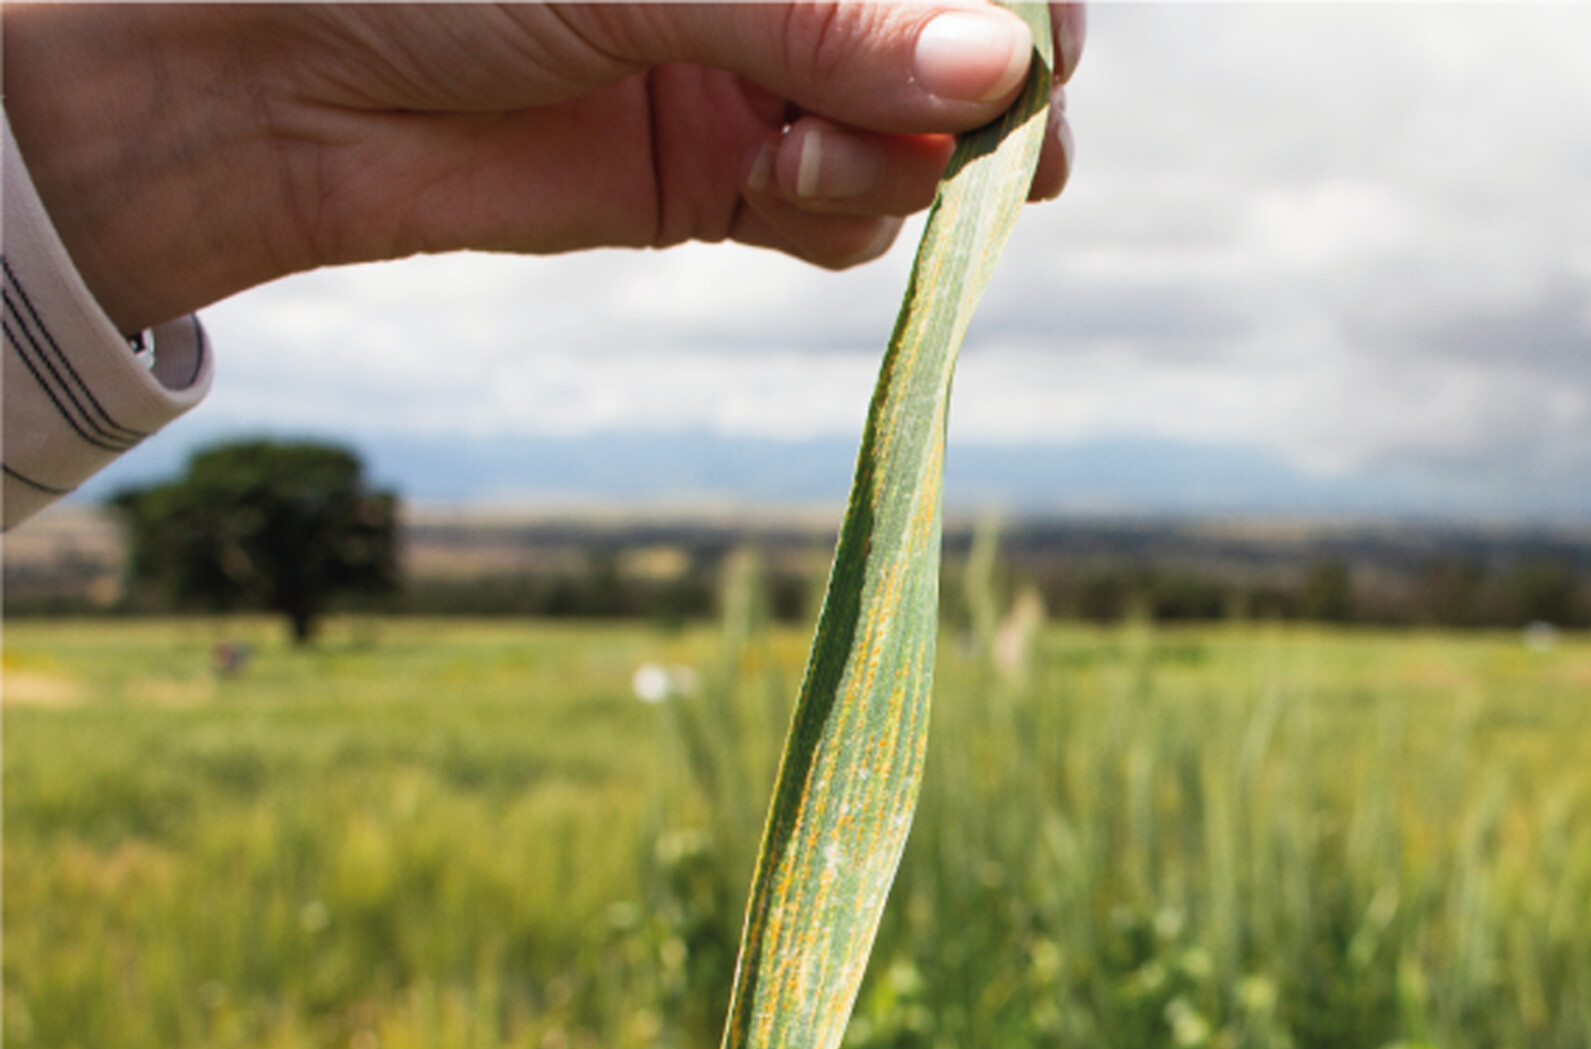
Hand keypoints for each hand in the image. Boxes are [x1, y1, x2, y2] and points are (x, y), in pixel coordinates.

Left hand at [2, 2, 1081, 335]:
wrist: (286, 84)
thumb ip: (818, 22)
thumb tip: (998, 71)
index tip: (1042, 56)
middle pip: (958, 44)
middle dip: (990, 101)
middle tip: (1013, 157)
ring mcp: (766, 80)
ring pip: (914, 142)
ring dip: (899, 170)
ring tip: (805, 166)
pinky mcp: (729, 182)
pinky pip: (846, 219)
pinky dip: (841, 222)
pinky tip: (776, 198)